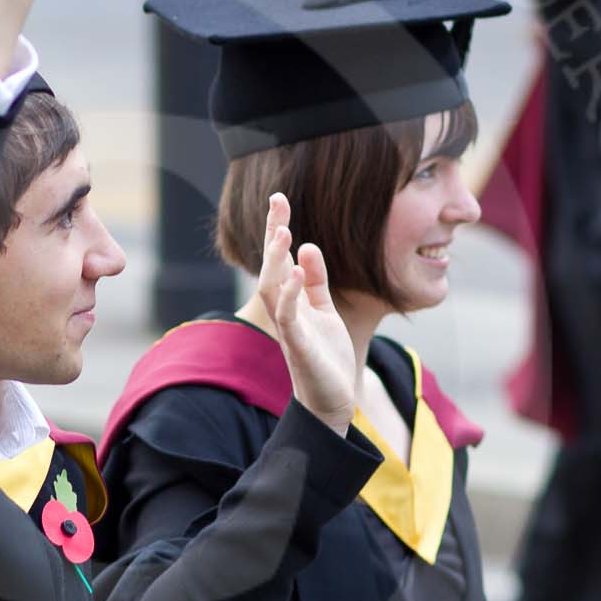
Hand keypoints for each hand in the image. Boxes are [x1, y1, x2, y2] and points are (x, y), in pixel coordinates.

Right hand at [255, 194, 357, 434]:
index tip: (279, 198)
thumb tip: (307, 245)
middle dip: (273, 233)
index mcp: (291, 300)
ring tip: (283, 231)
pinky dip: (288, 293)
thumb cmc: (326, 357)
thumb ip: (315, 281)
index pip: (280, 258)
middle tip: (278, 201)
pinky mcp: (298, 346)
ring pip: (271, 288)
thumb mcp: (324, 311)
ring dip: (275, 259)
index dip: (277, 228)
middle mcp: (284, 311)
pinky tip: (293, 272)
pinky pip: (287, 317)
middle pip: (270, 266)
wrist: (330, 401)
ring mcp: (289, 328)